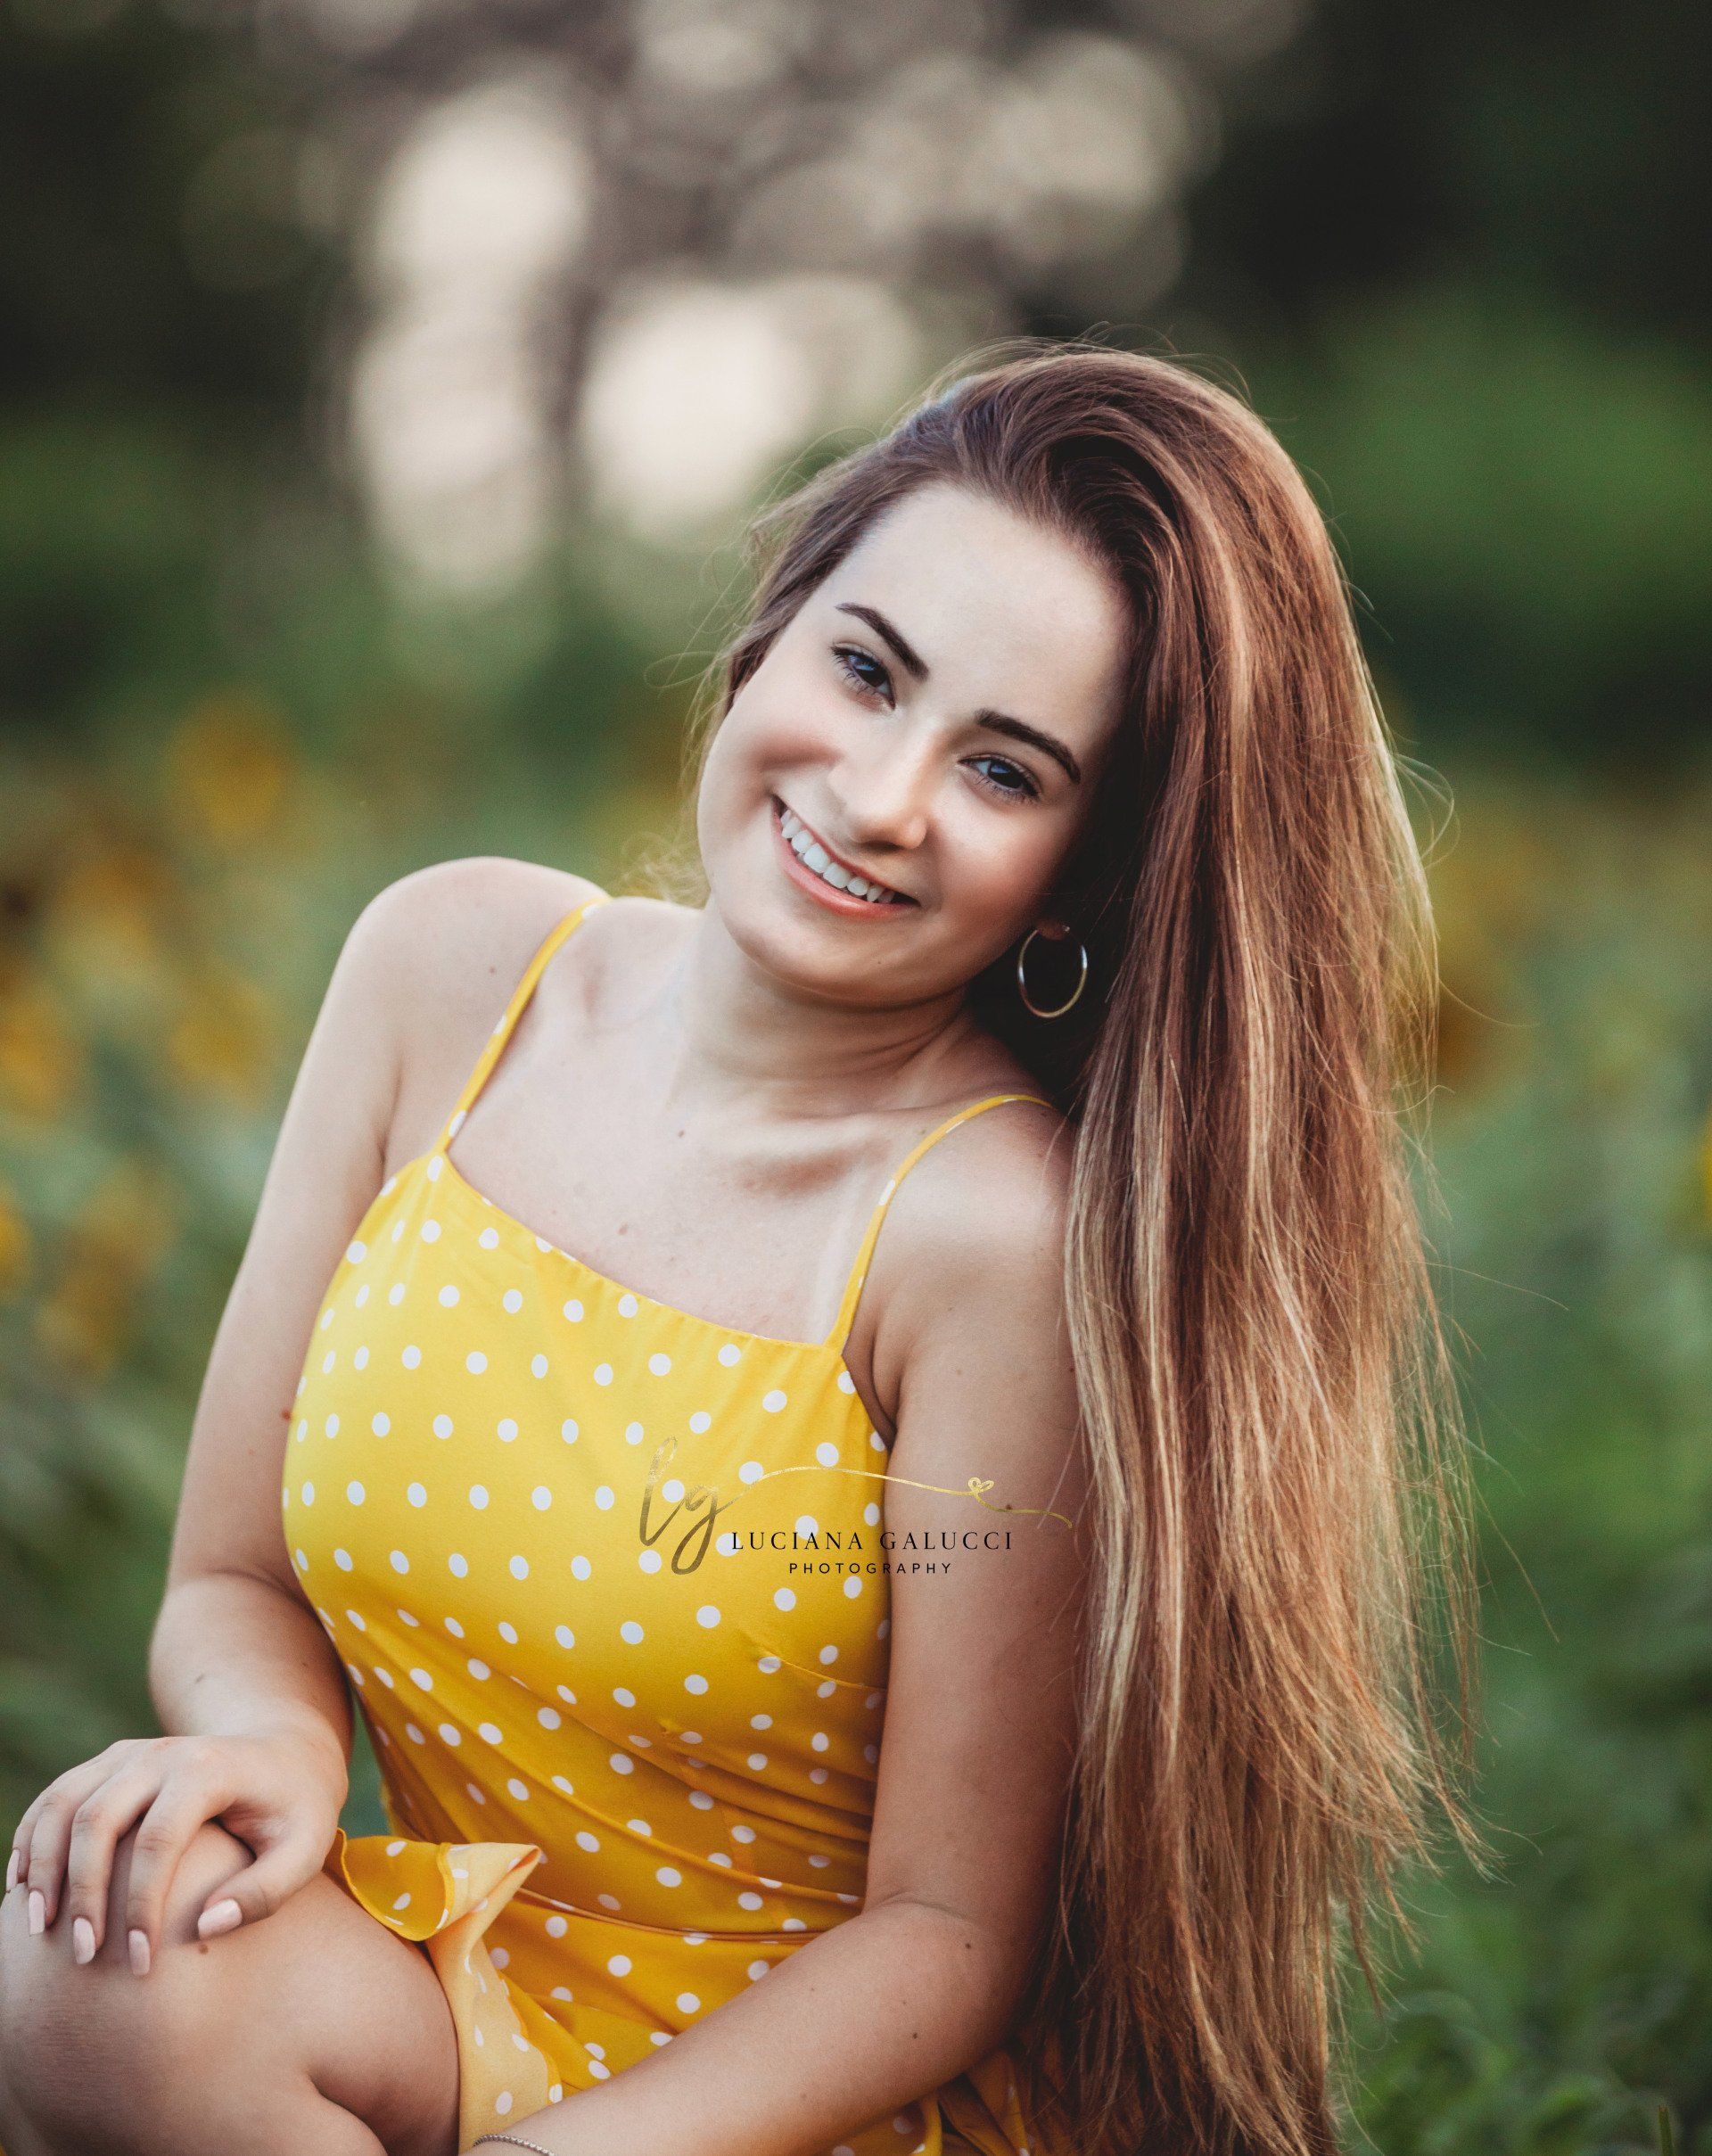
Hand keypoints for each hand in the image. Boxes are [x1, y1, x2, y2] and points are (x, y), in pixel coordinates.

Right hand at [6, 1730, 346, 1973]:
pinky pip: (57, 1795)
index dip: (142, 1906)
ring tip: (38, 1929)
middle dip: (84, 1892)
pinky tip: (22, 1887)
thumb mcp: (306, 1848)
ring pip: (65, 1802)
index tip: (142, 1965)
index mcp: (210, 1768)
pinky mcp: (111, 1761)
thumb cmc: (296, 1810)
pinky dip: (32, 1837)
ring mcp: (132, 1751)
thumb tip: (202, 1928)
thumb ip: (265, 1891)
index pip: (159, 1840)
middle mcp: (164, 1751)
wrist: (285, 1752)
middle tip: (82, 1956)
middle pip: (99, 1818)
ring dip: (43, 1865)